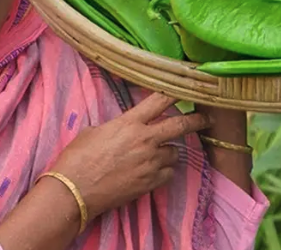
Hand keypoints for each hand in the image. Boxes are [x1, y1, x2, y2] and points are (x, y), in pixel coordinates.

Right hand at [47, 93, 211, 221]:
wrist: (73, 192)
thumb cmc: (77, 159)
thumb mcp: (94, 131)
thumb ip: (117, 126)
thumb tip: (124, 128)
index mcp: (129, 122)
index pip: (160, 100)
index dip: (177, 92)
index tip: (190, 88)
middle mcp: (145, 139)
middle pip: (181, 125)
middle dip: (197, 120)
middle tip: (207, 119)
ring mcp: (150, 162)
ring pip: (175, 151)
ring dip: (170, 150)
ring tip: (159, 153)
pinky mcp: (150, 182)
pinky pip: (168, 172)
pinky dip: (164, 170)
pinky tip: (153, 170)